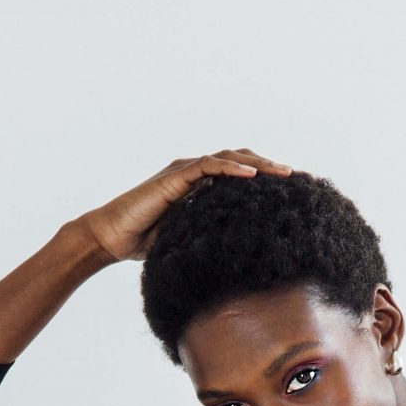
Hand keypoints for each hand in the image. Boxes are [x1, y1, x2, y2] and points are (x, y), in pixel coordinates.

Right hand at [71, 148, 296, 263]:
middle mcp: (192, 172)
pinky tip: (252, 176)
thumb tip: (239, 247)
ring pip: (228, 158)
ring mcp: (183, 171)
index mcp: (197, 185)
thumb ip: (209, 232)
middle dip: (267, 166)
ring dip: (257, 164)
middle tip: (294, 176)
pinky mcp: (174, 177)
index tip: (289, 190)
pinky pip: (208, 166)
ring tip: (282, 172)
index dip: (262, 178)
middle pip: (238, 160)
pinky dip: (231, 168)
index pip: (236, 174)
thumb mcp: (187, 237)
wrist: (111, 239)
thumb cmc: (144, 242)